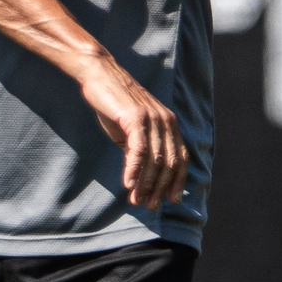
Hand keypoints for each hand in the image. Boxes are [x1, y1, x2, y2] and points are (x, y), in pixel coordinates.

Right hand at [76, 52, 188, 211]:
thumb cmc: (116, 103)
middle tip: (150, 206)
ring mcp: (152, 119)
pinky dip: (134, 169)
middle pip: (168, 163)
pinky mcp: (135, 118)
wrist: (100, 75)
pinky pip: (139, 149)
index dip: (177, 181)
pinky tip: (128, 184)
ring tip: (137, 201)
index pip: (180, 158)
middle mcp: (165, 121)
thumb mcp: (133, 129)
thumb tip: (143, 178)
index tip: (172, 200)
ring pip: (154, 159)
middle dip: (160, 188)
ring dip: (146, 184)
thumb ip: (142, 149)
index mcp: (169, 124)